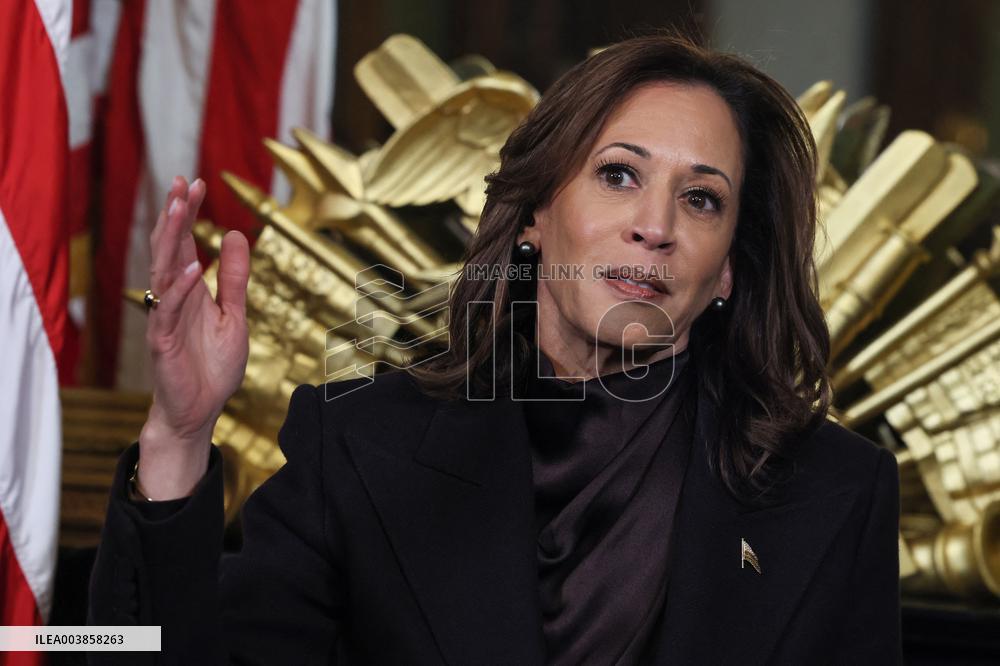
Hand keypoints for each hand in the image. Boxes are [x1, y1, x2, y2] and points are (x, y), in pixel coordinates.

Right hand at [138, 176, 249, 499]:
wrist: (200, 411)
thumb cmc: (213, 365)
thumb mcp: (235, 316)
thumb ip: (234, 279)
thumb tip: (235, 235)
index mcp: (190, 290)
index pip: (185, 243)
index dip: (189, 213)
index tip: (196, 182)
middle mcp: (172, 298)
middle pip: (169, 248)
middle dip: (175, 215)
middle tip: (182, 181)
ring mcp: (164, 318)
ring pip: (162, 271)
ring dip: (171, 239)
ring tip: (179, 207)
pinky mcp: (162, 343)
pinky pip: (167, 310)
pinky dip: (180, 287)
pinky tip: (193, 265)